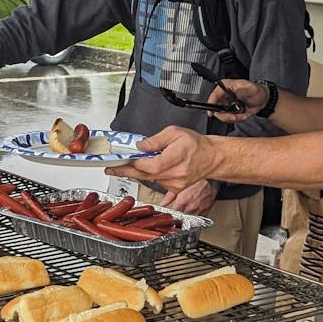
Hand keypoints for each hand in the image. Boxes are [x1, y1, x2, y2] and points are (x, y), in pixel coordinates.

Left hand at [105, 126, 220, 191]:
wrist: (211, 158)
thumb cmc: (195, 144)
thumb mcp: (175, 132)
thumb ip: (156, 139)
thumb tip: (140, 146)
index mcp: (176, 158)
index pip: (150, 165)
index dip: (134, 163)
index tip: (121, 160)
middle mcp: (175, 174)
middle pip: (145, 175)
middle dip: (126, 171)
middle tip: (111, 169)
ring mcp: (175, 184)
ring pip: (149, 179)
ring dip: (135, 173)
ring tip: (122, 166)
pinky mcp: (174, 188)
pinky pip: (156, 181)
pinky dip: (147, 175)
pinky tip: (142, 169)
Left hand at [161, 179, 217, 214]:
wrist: (212, 178)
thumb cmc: (198, 179)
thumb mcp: (180, 185)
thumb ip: (169, 196)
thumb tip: (163, 203)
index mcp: (182, 201)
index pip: (172, 212)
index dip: (170, 211)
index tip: (169, 210)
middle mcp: (191, 207)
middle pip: (180, 215)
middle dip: (178, 212)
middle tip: (178, 206)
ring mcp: (199, 210)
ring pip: (189, 217)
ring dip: (186, 213)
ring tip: (186, 205)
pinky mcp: (206, 210)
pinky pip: (199, 216)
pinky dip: (195, 213)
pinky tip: (194, 207)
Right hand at [209, 79, 266, 121]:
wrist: (263, 99)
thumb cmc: (256, 90)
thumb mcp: (246, 85)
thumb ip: (234, 86)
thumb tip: (224, 87)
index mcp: (225, 87)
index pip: (214, 96)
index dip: (211, 105)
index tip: (211, 113)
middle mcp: (224, 96)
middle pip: (217, 109)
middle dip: (226, 115)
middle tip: (235, 116)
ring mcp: (227, 105)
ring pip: (223, 116)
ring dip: (234, 118)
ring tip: (243, 115)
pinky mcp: (232, 111)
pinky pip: (230, 119)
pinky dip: (238, 119)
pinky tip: (244, 115)